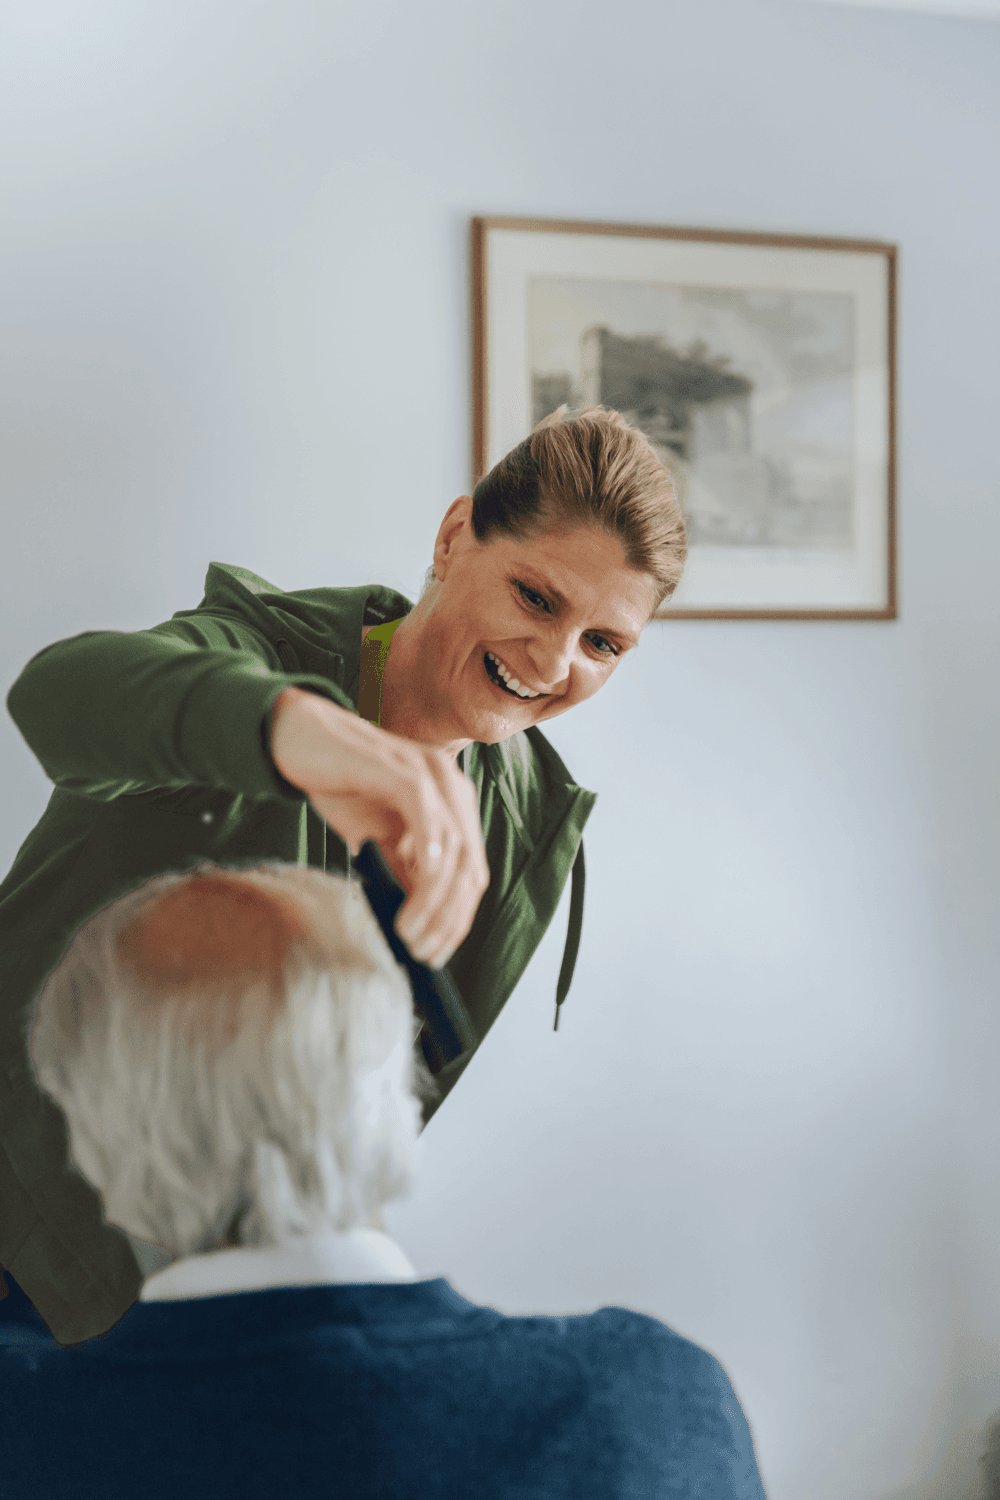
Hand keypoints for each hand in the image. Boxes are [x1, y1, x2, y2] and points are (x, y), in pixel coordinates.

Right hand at [269, 688, 488, 968]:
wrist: (300, 737)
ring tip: (408, 933)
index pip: (471, 871)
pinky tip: (411, 897)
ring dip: (435, 903)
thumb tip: (421, 921)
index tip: (434, 953)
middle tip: (422, 952)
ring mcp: (433, 775)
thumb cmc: (339, 784)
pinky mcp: (407, 771)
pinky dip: (425, 865)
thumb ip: (404, 869)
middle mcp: (453, 787)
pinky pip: (429, 824)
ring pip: (453, 853)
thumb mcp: (378, 837)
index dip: (457, 918)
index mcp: (453, 803)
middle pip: (470, 868)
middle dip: (449, 919)